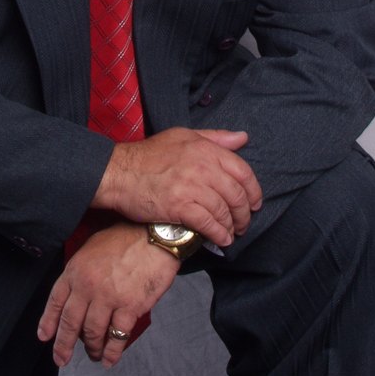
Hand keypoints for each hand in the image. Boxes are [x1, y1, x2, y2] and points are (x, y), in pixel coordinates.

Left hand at [37, 222, 178, 368]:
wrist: (154, 234)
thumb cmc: (126, 237)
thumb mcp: (94, 246)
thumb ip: (82, 270)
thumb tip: (77, 292)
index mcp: (76, 268)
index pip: (56, 300)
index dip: (48, 321)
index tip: (45, 336)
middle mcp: (88, 285)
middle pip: (70, 322)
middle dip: (63, 345)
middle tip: (61, 358)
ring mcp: (108, 297)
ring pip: (92, 333)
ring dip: (91, 349)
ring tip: (93, 355)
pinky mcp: (129, 307)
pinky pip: (116, 337)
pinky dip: (111, 352)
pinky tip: (109, 358)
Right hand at [92, 127, 261, 247]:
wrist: (119, 172)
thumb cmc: (150, 154)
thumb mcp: (183, 135)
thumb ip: (214, 137)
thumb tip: (242, 138)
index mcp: (205, 148)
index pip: (242, 170)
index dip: (253, 190)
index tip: (255, 202)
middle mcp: (202, 166)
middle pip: (236, 194)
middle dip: (245, 213)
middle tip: (244, 223)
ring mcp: (191, 187)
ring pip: (224, 211)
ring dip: (232, 226)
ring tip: (232, 233)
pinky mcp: (180, 207)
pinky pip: (208, 224)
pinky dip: (218, 234)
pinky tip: (220, 240)